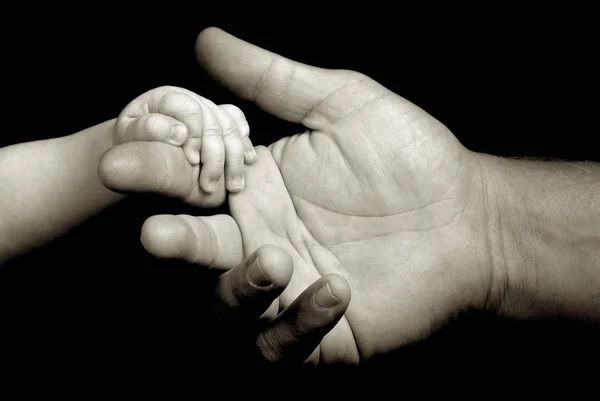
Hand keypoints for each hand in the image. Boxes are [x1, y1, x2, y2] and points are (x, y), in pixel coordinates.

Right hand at [100, 28, 495, 363]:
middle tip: (157, 234)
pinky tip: (336, 288)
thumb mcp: (340, 103)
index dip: (157, 172)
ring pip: (230, 305)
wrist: (469, 215)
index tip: (126, 159)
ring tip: (275, 256)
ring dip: (239, 287)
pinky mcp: (321, 332)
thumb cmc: (410, 157)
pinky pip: (286, 342)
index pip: (189, 183)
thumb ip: (271, 79)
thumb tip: (207, 40)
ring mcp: (287, 289)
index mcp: (255, 189)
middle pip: (197, 250)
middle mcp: (260, 239)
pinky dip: (300, 321)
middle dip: (173, 243)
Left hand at [106, 86, 256, 206]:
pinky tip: (248, 161)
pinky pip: (238, 123)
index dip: (195, 136)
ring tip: (233, 185)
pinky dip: (245, 142)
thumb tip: (179, 132)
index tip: (192, 162)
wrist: (136, 146)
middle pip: (215, 121)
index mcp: (167, 96)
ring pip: (231, 126)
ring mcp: (208, 107)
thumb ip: (148, 129)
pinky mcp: (220, 117)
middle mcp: (191, 98)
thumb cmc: (132, 142)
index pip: (191, 110)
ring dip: (236, 157)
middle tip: (209, 184)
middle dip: (216, 155)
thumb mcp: (129, 135)